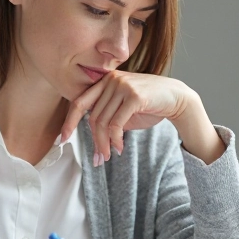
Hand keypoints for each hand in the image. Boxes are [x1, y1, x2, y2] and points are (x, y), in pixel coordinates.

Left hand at [60, 71, 194, 163]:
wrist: (176, 98)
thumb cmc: (149, 106)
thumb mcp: (123, 110)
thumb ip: (106, 116)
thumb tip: (91, 136)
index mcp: (105, 80)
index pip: (80, 102)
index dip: (69, 122)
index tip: (62, 139)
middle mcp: (112, 79)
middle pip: (93, 117)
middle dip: (95, 141)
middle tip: (99, 158)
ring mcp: (122, 85)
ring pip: (103, 122)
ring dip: (105, 144)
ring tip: (109, 156)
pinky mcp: (134, 95)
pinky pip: (116, 124)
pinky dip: (115, 139)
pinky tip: (120, 147)